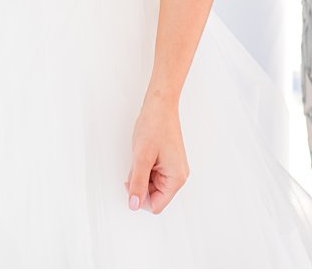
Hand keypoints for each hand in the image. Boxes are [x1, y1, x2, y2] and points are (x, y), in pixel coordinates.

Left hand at [123, 98, 188, 214]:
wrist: (160, 105)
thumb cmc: (154, 126)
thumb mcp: (142, 157)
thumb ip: (138, 183)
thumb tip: (134, 205)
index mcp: (176, 178)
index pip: (156, 205)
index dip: (140, 197)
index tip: (132, 181)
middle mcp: (178, 176)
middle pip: (154, 196)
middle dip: (140, 184)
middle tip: (136, 164)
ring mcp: (174, 169)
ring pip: (151, 185)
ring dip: (141, 175)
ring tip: (141, 156)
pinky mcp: (168, 163)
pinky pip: (153, 175)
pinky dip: (144, 168)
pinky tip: (143, 155)